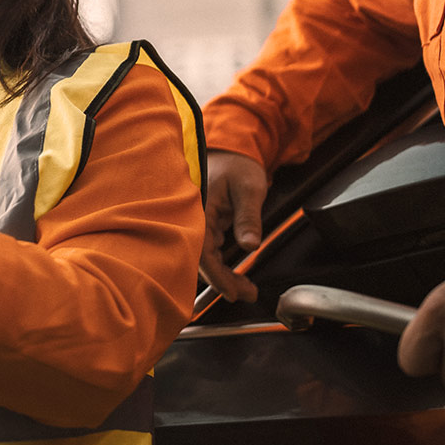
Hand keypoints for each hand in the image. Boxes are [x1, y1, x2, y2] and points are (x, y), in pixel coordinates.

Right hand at [199, 149, 266, 301]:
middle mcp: (194, 217)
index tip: (232, 291)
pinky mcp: (205, 225)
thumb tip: (250, 245)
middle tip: (247, 293)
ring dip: (223, 275)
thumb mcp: (249, 188)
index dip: (216, 275)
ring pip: (205, 258)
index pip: (202, 250)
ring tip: (246, 288)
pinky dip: (222, 266)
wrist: (233, 151)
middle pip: (201, 259)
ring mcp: (198, 222)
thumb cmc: (238, 165)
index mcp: (198, 209)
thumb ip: (248, 217)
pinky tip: (235, 275)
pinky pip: (209, 251)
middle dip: (223, 281)